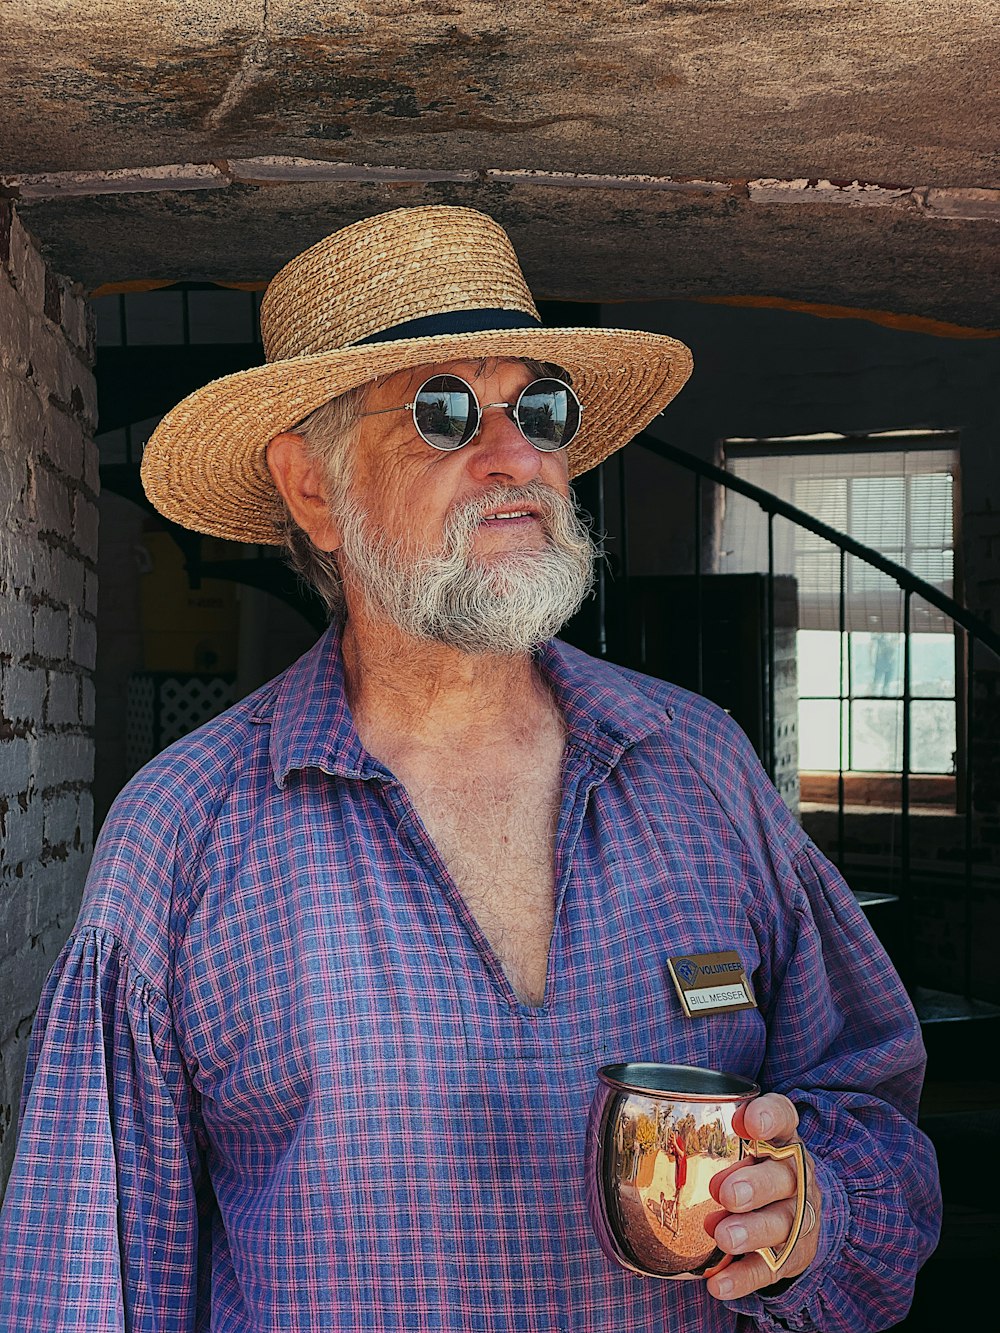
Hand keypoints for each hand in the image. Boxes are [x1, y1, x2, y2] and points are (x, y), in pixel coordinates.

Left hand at [704, 1092, 820, 1300]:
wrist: (792, 1208)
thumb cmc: (754, 1165)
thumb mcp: (741, 1142)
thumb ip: (711, 1135)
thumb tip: (663, 1141)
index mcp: (781, 1139)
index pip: (784, 1117)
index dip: (770, 1118)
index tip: (750, 1123)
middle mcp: (796, 1175)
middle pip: (785, 1177)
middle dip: (757, 1186)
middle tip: (727, 1194)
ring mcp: (799, 1217)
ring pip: (783, 1224)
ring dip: (753, 1231)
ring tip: (723, 1235)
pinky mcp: (792, 1256)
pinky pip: (771, 1268)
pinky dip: (745, 1277)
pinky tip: (719, 1283)